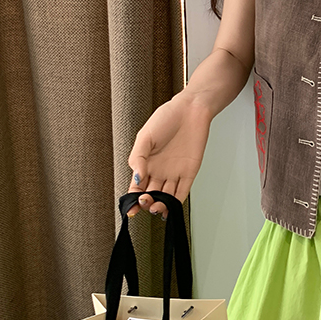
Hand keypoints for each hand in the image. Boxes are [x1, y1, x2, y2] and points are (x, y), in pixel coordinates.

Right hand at [126, 91, 211, 219]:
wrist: (190, 110)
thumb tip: (136, 178)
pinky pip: (182, 192)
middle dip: (146, 203)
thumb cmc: (166, 118)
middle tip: (145, 202)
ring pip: (166, 197)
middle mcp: (159, 171)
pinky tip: (169, 208)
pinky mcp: (189, 172)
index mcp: (146, 164)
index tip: (130, 209)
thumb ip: (138, 158)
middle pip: (151, 195)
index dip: (133, 200)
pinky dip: (176, 203)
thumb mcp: (145, 136)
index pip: (137, 188)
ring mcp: (174, 173)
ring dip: (160, 206)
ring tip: (156, 207)